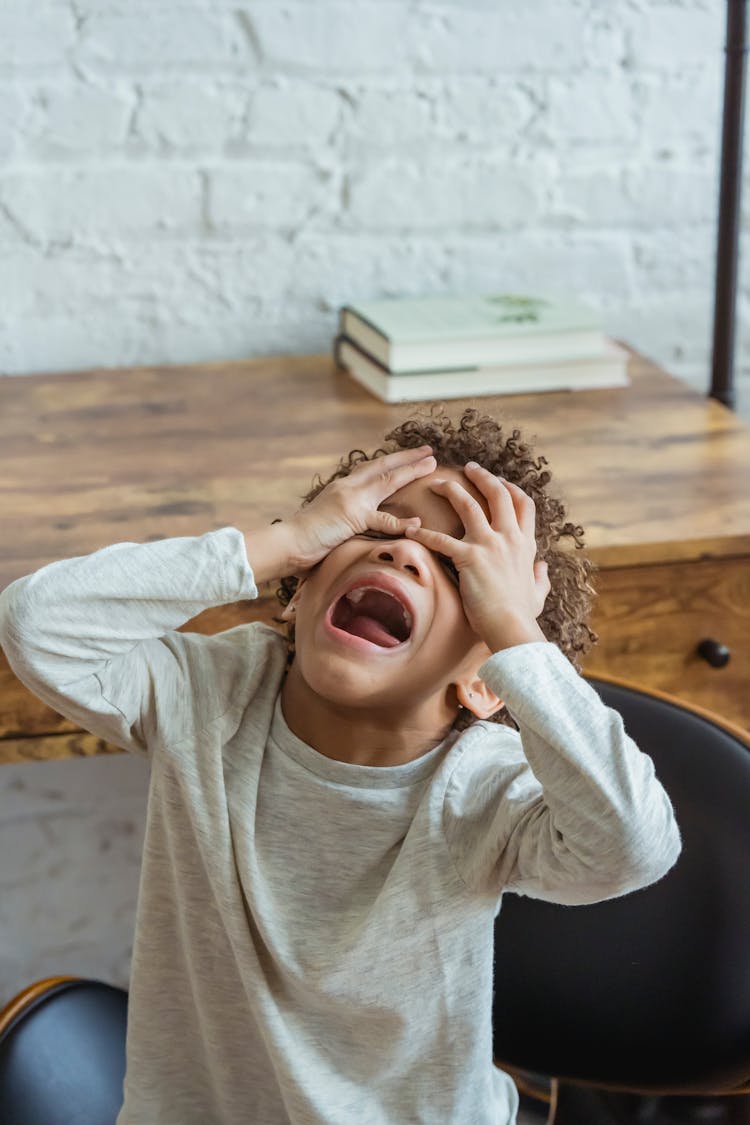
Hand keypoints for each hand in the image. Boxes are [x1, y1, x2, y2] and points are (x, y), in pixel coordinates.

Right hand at [288, 446, 435, 572]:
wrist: (286, 543)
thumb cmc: (303, 539)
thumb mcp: (327, 521)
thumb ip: (342, 517)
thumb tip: (350, 524)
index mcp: (341, 488)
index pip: (370, 469)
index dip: (390, 462)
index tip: (407, 456)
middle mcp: (347, 487)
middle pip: (382, 466)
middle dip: (407, 458)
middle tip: (428, 451)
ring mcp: (350, 499)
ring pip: (387, 481)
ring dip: (411, 471)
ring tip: (430, 464)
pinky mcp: (352, 517)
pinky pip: (382, 520)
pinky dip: (401, 522)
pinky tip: (417, 522)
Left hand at [404, 462, 550, 650]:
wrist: (511, 627)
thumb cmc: (522, 614)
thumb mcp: (538, 592)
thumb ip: (540, 576)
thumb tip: (543, 566)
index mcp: (525, 544)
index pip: (523, 504)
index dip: (511, 488)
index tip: (500, 481)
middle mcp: (509, 538)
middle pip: (498, 494)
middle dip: (482, 476)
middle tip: (468, 467)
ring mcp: (490, 545)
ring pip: (468, 506)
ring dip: (451, 490)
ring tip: (436, 483)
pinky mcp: (469, 558)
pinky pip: (441, 540)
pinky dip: (424, 534)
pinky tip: (410, 530)